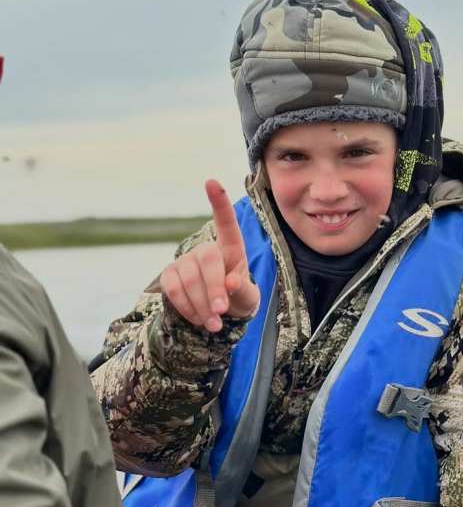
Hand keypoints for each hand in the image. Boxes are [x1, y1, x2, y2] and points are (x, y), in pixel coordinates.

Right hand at [160, 179, 259, 331]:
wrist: (215, 314)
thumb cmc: (237, 298)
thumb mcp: (248, 298)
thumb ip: (244, 291)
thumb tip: (231, 283)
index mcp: (231, 248)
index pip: (226, 223)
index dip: (219, 203)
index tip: (212, 182)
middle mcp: (206, 250)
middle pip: (207, 259)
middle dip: (214, 287)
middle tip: (221, 312)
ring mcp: (185, 261)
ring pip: (189, 279)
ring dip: (201, 305)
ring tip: (214, 324)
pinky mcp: (169, 276)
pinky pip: (173, 290)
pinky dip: (187, 308)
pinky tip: (199, 319)